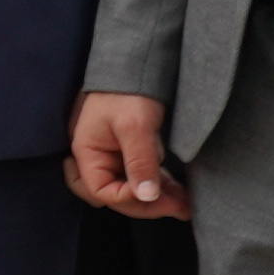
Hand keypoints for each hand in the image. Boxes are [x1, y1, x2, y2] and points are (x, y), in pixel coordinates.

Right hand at [69, 91, 191, 217]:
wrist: (136, 65)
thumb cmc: (128, 92)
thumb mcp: (135, 126)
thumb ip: (139, 162)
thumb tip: (146, 196)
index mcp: (87, 152)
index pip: (101, 190)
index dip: (127, 198)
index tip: (156, 196)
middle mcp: (97, 158)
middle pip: (116, 195)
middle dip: (147, 205)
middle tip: (179, 209)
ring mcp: (114, 155)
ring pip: (131, 188)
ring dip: (157, 199)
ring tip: (186, 206)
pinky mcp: (131, 151)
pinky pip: (142, 176)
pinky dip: (160, 186)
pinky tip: (179, 192)